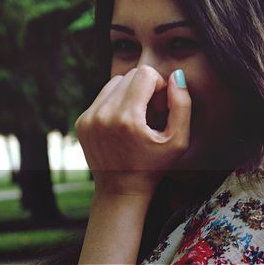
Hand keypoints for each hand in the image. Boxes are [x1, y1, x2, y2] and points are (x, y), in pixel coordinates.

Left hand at [74, 64, 190, 196]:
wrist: (120, 191)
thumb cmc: (153, 167)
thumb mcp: (178, 141)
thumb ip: (182, 105)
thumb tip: (176, 75)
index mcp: (127, 118)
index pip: (145, 73)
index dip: (159, 86)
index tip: (160, 108)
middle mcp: (103, 115)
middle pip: (130, 75)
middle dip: (145, 88)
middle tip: (150, 114)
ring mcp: (88, 118)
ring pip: (114, 82)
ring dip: (129, 93)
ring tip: (137, 118)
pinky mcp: (81, 122)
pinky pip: (102, 96)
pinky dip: (115, 103)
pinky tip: (122, 125)